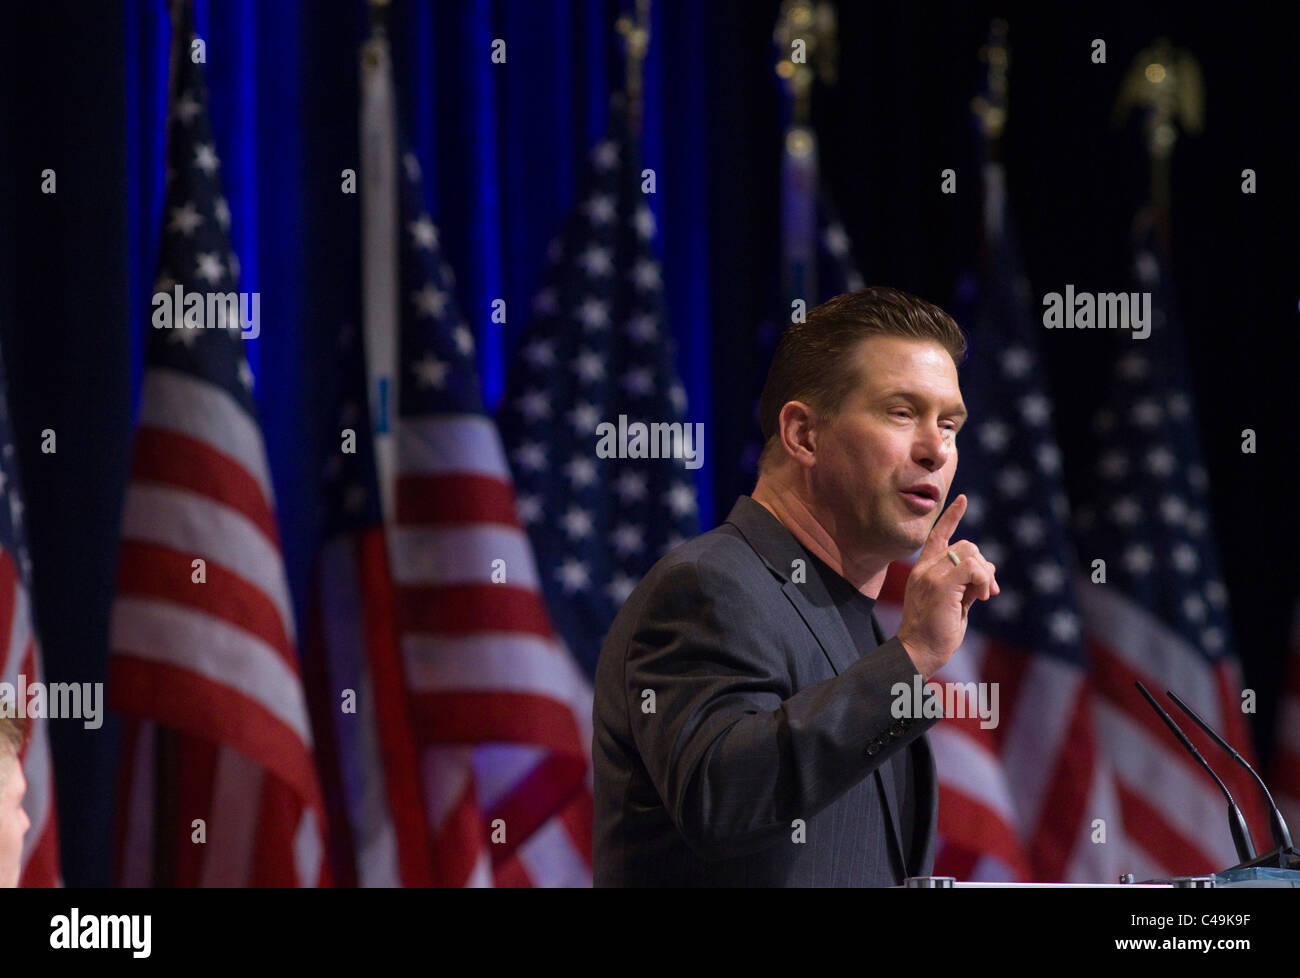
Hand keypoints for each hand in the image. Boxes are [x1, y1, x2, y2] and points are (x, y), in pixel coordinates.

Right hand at [895, 494, 998, 679]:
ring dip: (985, 575)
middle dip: (984, 566)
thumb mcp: (952, 604)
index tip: (963, 499)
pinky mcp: (941, 584)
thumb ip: (964, 585)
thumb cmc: (935, 633)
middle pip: (966, 546)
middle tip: (988, 591)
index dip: (951, 517)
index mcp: (923, 570)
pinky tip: (981, 598)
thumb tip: (986, 572)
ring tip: (981, 597)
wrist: (918, 651)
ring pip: (971, 554)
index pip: (937, 536)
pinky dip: (984, 581)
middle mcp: (924, 568)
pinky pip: (973, 568)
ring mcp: (931, 574)